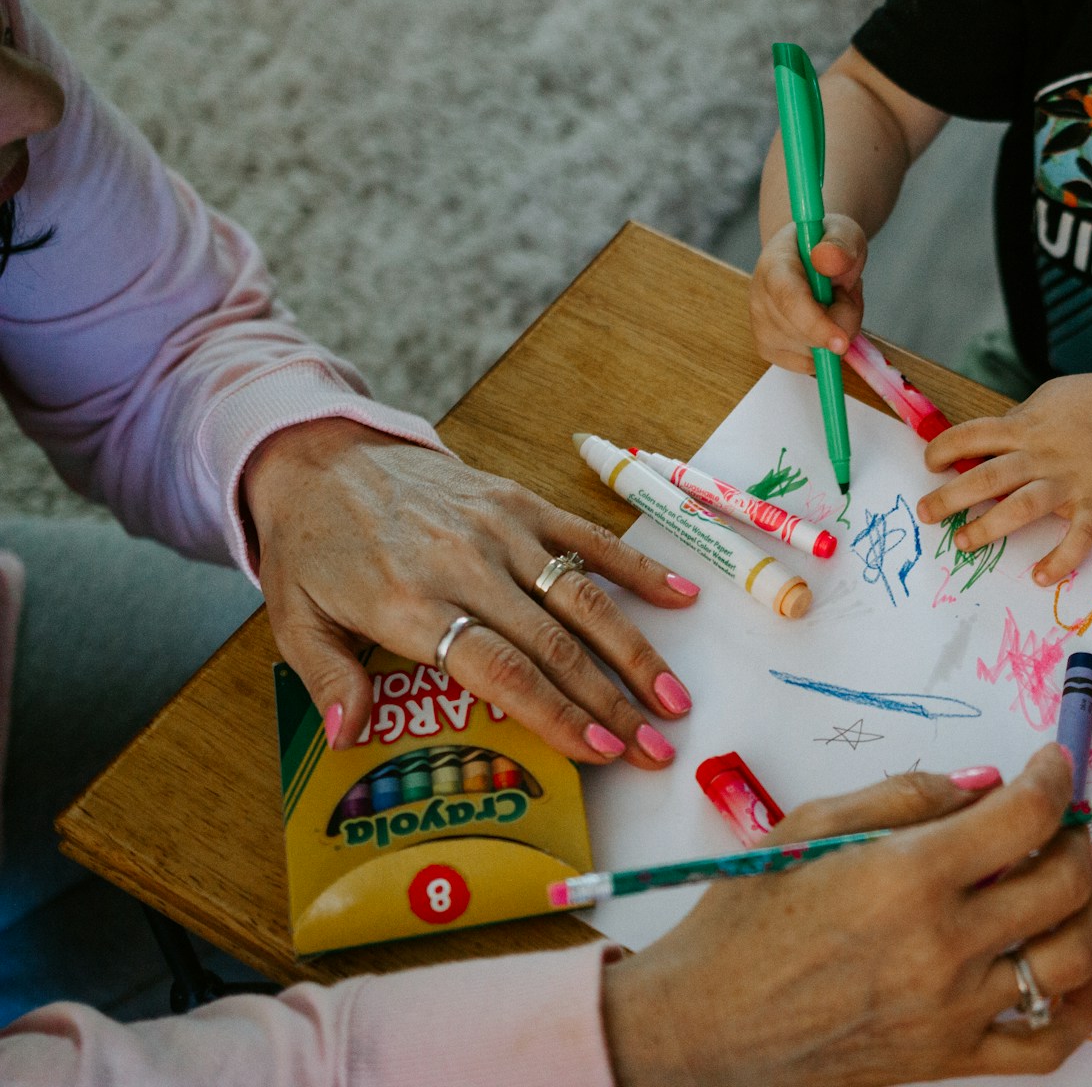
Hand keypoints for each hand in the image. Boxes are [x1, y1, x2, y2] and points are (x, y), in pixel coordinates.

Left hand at [244, 419, 698, 767]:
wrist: (322, 456)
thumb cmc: (314, 547)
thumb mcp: (294, 617)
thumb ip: (325, 677)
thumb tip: (349, 736)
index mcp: (410, 603)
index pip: (500, 669)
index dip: (556, 713)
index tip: (599, 752)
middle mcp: (466, 565)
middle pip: (555, 645)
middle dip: (612, 704)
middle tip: (656, 749)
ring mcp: (501, 529)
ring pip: (583, 598)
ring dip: (635, 652)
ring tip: (674, 700)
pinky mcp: (520, 502)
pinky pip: (588, 537)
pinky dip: (638, 567)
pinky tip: (682, 598)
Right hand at [602, 745, 1091, 1086]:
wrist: (703, 1025)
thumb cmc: (742, 921)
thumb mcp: (809, 825)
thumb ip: (905, 796)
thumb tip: (983, 784)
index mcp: (908, 876)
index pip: (1024, 814)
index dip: (1054, 777)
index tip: (1053, 765)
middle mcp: (943, 944)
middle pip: (1065, 882)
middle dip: (1078, 838)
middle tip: (1063, 822)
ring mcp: (953, 1009)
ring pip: (1073, 957)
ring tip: (1083, 881)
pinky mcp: (949, 1058)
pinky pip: (1047, 1043)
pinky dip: (1082, 1004)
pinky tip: (1079, 968)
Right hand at [750, 214, 867, 373]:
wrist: (809, 255)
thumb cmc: (826, 245)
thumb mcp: (843, 234)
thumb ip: (839, 244)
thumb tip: (827, 259)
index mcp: (774, 265)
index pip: (789, 301)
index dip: (816, 324)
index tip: (841, 342)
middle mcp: (759, 298)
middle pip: (804, 334)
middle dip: (842, 320)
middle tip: (848, 291)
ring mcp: (760, 326)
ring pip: (810, 353)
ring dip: (836, 333)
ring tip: (833, 302)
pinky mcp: (767, 347)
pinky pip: (807, 365)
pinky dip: (824, 351)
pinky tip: (823, 323)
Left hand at [917, 369, 1091, 585]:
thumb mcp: (1054, 398)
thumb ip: (1022, 420)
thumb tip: (992, 437)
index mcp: (1027, 426)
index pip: (972, 435)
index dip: (944, 449)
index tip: (929, 463)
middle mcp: (1042, 454)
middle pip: (985, 477)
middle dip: (949, 497)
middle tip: (926, 514)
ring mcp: (1070, 480)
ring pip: (1020, 507)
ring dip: (988, 528)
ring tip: (964, 543)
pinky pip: (1077, 537)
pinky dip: (1060, 559)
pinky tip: (1040, 576)